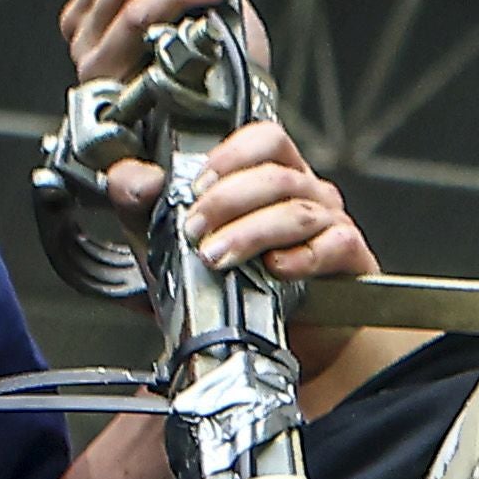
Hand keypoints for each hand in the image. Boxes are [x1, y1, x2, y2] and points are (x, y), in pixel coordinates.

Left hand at [100, 118, 371, 288]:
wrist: (285, 339)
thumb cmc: (236, 285)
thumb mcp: (177, 247)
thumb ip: (146, 212)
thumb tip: (129, 181)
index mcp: (273, 176)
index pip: (265, 140)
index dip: (231, 155)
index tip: (197, 183)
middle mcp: (307, 192)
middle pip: (276, 176)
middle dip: (228, 200)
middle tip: (195, 229)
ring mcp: (331, 223)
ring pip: (298, 211)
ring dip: (252, 231)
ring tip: (218, 255)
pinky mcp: (349, 259)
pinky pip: (333, 246)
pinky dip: (301, 257)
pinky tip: (275, 269)